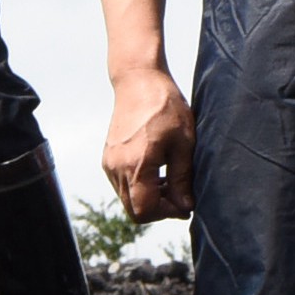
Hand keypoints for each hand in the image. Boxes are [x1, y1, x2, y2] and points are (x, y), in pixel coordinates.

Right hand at [103, 69, 195, 224]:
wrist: (139, 81)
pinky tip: (159, 173)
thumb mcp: (183, 143)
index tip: (187, 205)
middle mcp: (116, 168)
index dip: (167, 214)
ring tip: (173, 182)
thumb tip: (186, 207)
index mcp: (135, 165)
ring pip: (127, 198)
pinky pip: (122, 185)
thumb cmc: (166, 108)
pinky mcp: (108, 157)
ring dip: (149, 198)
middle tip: (182, 197)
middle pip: (134, 209)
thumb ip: (182, 178)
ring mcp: (109, 163)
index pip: (144, 211)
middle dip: (159, 209)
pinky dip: (140, 187)